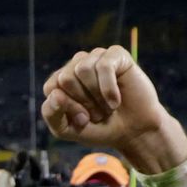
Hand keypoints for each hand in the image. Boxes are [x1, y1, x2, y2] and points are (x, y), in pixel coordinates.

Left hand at [41, 47, 186, 173]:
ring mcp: (96, 57)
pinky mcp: (116, 54)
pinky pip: (104, 65)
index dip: (66, 108)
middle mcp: (76, 65)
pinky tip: (116, 100)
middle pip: (66, 78)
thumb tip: (54, 94)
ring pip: (82, 69)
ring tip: (107, 106)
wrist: (134, 132)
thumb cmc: (99, 128)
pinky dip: (109, 89)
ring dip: (97, 96)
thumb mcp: (67, 129)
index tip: (82, 119)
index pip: (51, 87)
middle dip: (83, 101)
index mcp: (60, 80)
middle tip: (98, 111)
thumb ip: (51, 114)